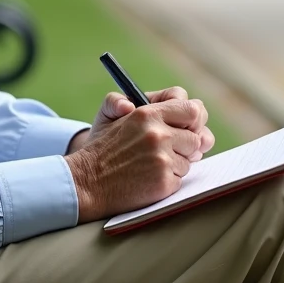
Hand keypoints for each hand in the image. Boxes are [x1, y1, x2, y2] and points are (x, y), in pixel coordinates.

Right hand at [64, 98, 209, 222]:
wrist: (87, 182)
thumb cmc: (102, 148)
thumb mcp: (109, 114)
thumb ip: (131, 99)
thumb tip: (147, 104)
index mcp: (148, 114)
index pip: (193, 109)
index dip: (193, 118)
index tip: (187, 125)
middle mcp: (158, 135)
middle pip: (197, 137)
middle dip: (187, 143)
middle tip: (173, 146)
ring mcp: (162, 160)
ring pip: (190, 159)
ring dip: (177, 162)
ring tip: (152, 162)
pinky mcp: (164, 182)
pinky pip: (181, 178)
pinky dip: (169, 179)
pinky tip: (150, 177)